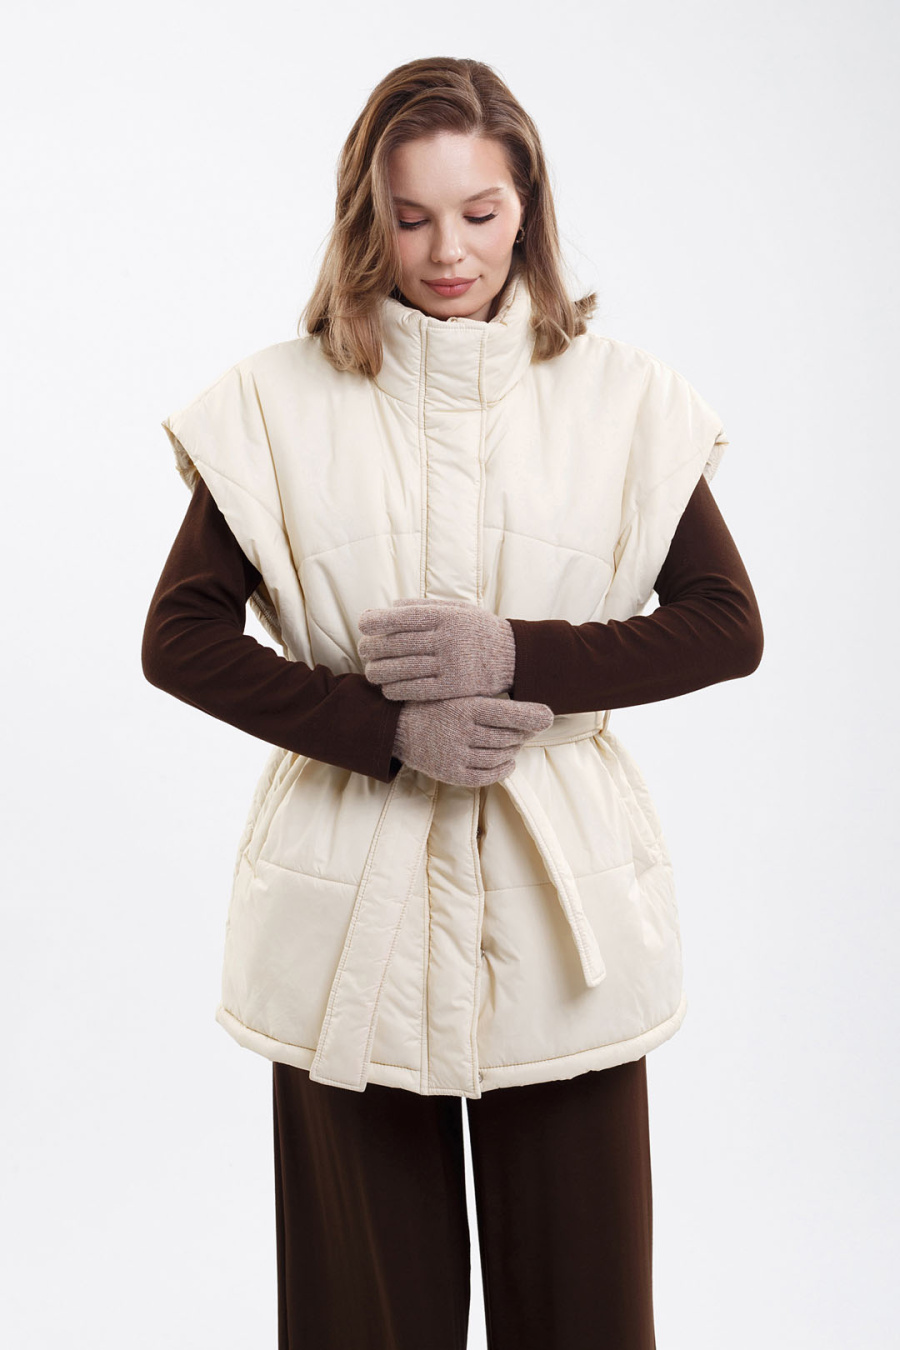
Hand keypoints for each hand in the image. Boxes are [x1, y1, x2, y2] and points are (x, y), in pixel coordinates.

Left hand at [358, 597, 515, 700]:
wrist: (513, 657)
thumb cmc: (478, 630)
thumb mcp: (459, 609)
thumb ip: (425, 605)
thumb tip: (391, 604)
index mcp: (446, 616)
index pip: (403, 617)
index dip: (378, 621)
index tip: (362, 624)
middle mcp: (447, 638)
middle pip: (398, 644)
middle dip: (373, 647)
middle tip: (363, 651)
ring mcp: (450, 664)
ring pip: (403, 669)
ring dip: (380, 671)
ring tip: (371, 672)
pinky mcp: (453, 687)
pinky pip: (416, 690)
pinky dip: (396, 690)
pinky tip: (387, 689)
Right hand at [393, 694, 553, 787]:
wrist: (396, 727)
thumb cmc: (435, 706)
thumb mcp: (459, 694)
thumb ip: (490, 702)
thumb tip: (534, 713)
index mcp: (464, 707)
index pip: (508, 714)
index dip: (532, 716)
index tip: (548, 716)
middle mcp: (460, 732)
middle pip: (508, 737)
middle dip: (522, 734)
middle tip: (526, 729)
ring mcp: (455, 755)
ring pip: (500, 757)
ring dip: (513, 751)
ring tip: (514, 744)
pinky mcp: (450, 774)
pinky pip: (486, 777)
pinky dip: (502, 770)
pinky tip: (506, 763)